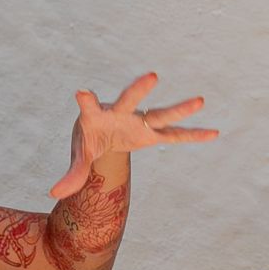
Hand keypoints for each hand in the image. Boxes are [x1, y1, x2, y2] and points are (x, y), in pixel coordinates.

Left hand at [49, 72, 218, 198]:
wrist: (104, 135)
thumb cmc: (90, 140)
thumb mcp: (80, 158)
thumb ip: (71, 175)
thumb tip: (54, 193)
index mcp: (96, 117)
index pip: (89, 107)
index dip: (86, 101)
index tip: (82, 93)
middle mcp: (120, 113)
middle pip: (130, 100)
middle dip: (138, 90)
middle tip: (151, 76)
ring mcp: (138, 122)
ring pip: (158, 114)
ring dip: (178, 109)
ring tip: (200, 100)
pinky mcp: (152, 133)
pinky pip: (174, 135)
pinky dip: (192, 135)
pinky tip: (213, 133)